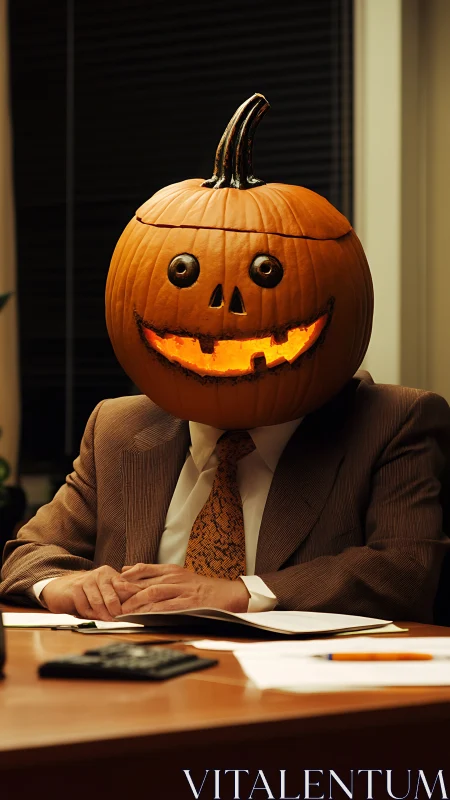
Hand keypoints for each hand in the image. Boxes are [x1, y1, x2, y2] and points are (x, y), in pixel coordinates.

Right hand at [41, 566, 142, 620]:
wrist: (63, 587)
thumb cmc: (90, 590)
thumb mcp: (106, 589)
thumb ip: (120, 594)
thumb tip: (138, 602)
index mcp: (110, 574)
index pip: (123, 586)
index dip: (129, 599)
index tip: (133, 610)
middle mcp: (99, 574)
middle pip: (111, 596)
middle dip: (116, 610)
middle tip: (120, 619)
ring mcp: (86, 580)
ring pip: (98, 602)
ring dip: (104, 614)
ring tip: (109, 620)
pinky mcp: (75, 588)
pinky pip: (85, 606)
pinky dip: (90, 614)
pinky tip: (93, 616)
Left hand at [116, 563, 249, 613]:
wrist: (226, 593)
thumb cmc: (201, 586)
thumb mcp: (178, 574)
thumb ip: (154, 572)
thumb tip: (127, 569)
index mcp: (172, 570)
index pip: (145, 569)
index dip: (128, 575)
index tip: (113, 580)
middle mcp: (175, 578)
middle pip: (146, 582)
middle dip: (127, 589)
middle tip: (111, 596)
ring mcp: (182, 591)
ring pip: (154, 593)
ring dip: (136, 602)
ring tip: (122, 609)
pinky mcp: (189, 604)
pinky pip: (167, 607)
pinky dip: (153, 611)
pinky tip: (143, 616)